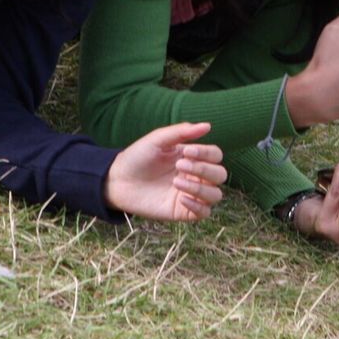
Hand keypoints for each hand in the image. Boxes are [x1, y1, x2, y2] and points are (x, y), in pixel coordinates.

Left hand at [104, 122, 226, 221]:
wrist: (117, 180)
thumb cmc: (137, 157)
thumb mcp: (157, 140)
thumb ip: (181, 132)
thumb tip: (208, 126)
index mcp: (193, 157)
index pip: (216, 155)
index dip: (207, 153)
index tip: (187, 151)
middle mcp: (196, 175)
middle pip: (221, 175)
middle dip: (204, 169)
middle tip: (179, 165)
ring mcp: (191, 194)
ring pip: (216, 195)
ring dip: (201, 188)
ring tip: (176, 182)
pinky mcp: (182, 211)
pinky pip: (204, 213)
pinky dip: (198, 206)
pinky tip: (181, 198)